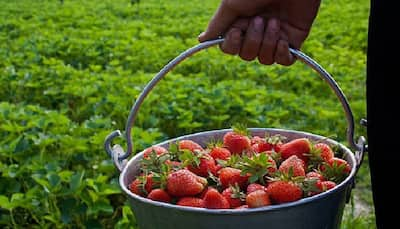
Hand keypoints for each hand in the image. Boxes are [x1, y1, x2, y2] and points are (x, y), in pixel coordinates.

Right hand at [198, 0, 320, 65]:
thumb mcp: (232, 4)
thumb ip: (218, 24)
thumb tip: (201, 40)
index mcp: (240, 22)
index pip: (229, 48)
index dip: (232, 44)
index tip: (237, 31)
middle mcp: (256, 31)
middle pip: (246, 55)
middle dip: (253, 41)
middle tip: (261, 19)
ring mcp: (274, 36)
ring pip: (264, 59)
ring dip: (268, 43)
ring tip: (275, 22)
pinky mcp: (293, 39)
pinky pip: (284, 62)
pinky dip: (282, 55)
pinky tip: (283, 40)